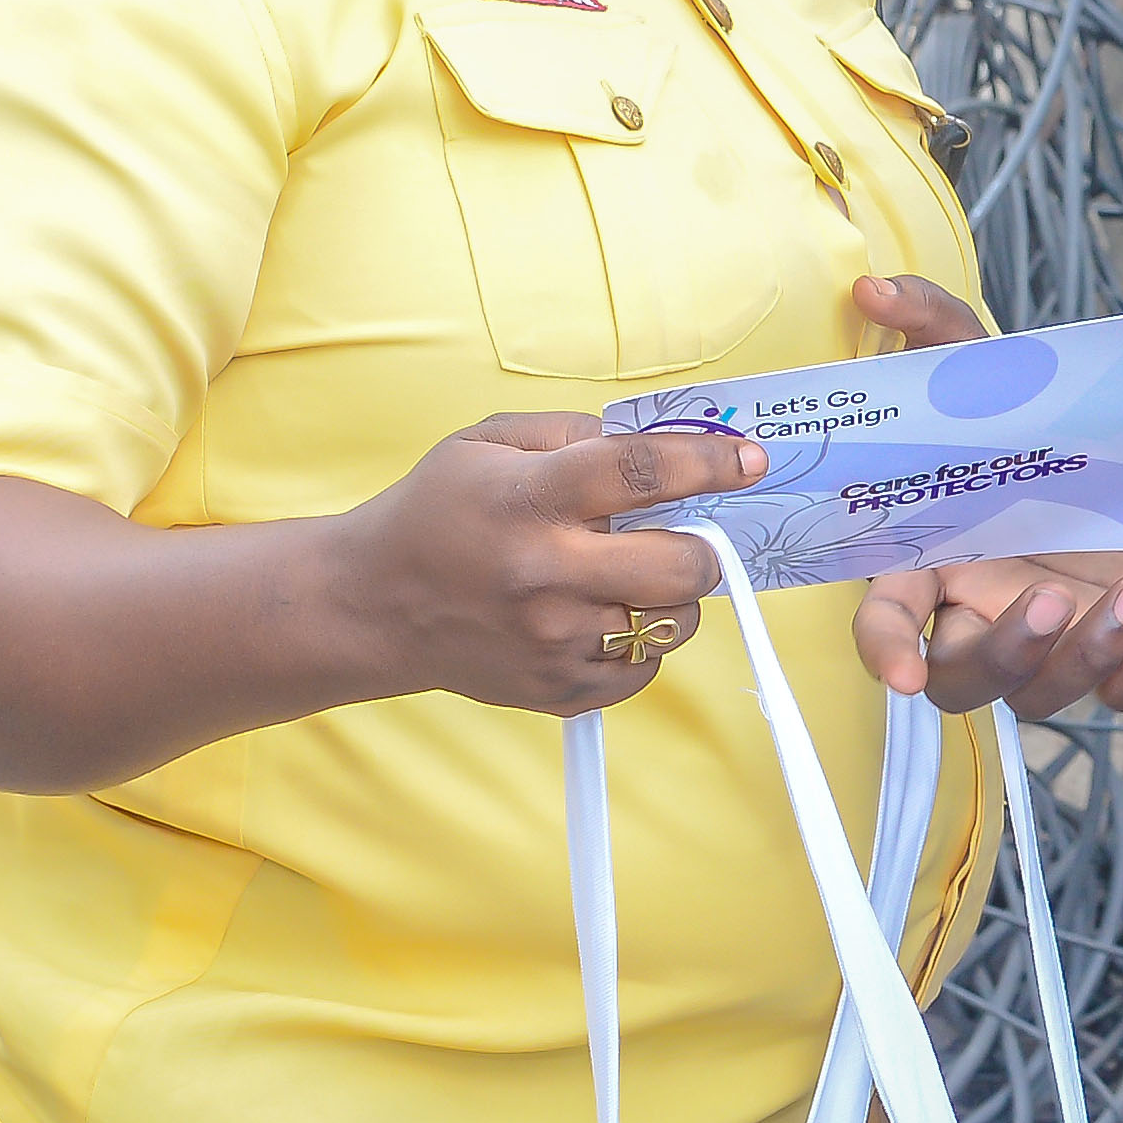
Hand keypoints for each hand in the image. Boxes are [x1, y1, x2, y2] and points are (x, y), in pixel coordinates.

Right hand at [327, 412, 763, 717]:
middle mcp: (546, 574)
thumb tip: (659, 443)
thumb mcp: (487, 443)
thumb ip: (575, 434)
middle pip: (682, 566)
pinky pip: (644, 670)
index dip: (709, 464)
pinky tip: (599, 616)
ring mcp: (553, 640)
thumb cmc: (434, 514)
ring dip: (667, 596)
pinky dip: (639, 642)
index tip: (750, 460)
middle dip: (699, 546)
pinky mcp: (557, 689)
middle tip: (678, 536)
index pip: (644, 473)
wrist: (371, 605)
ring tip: (623, 578)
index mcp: (531, 500)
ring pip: (672, 622)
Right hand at [834, 271, 1122, 713]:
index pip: (887, 618)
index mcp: (937, 557)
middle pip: (962, 679)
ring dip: (1090, 653)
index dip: (884, 651)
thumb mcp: (992, 366)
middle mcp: (984, 610)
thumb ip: (934, 325)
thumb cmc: (1045, 420)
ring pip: (1045, 693)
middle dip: (1004, 653)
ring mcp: (1052, 641)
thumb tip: (873, 284)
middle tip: (1052, 599)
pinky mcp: (1119, 650)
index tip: (899, 673)